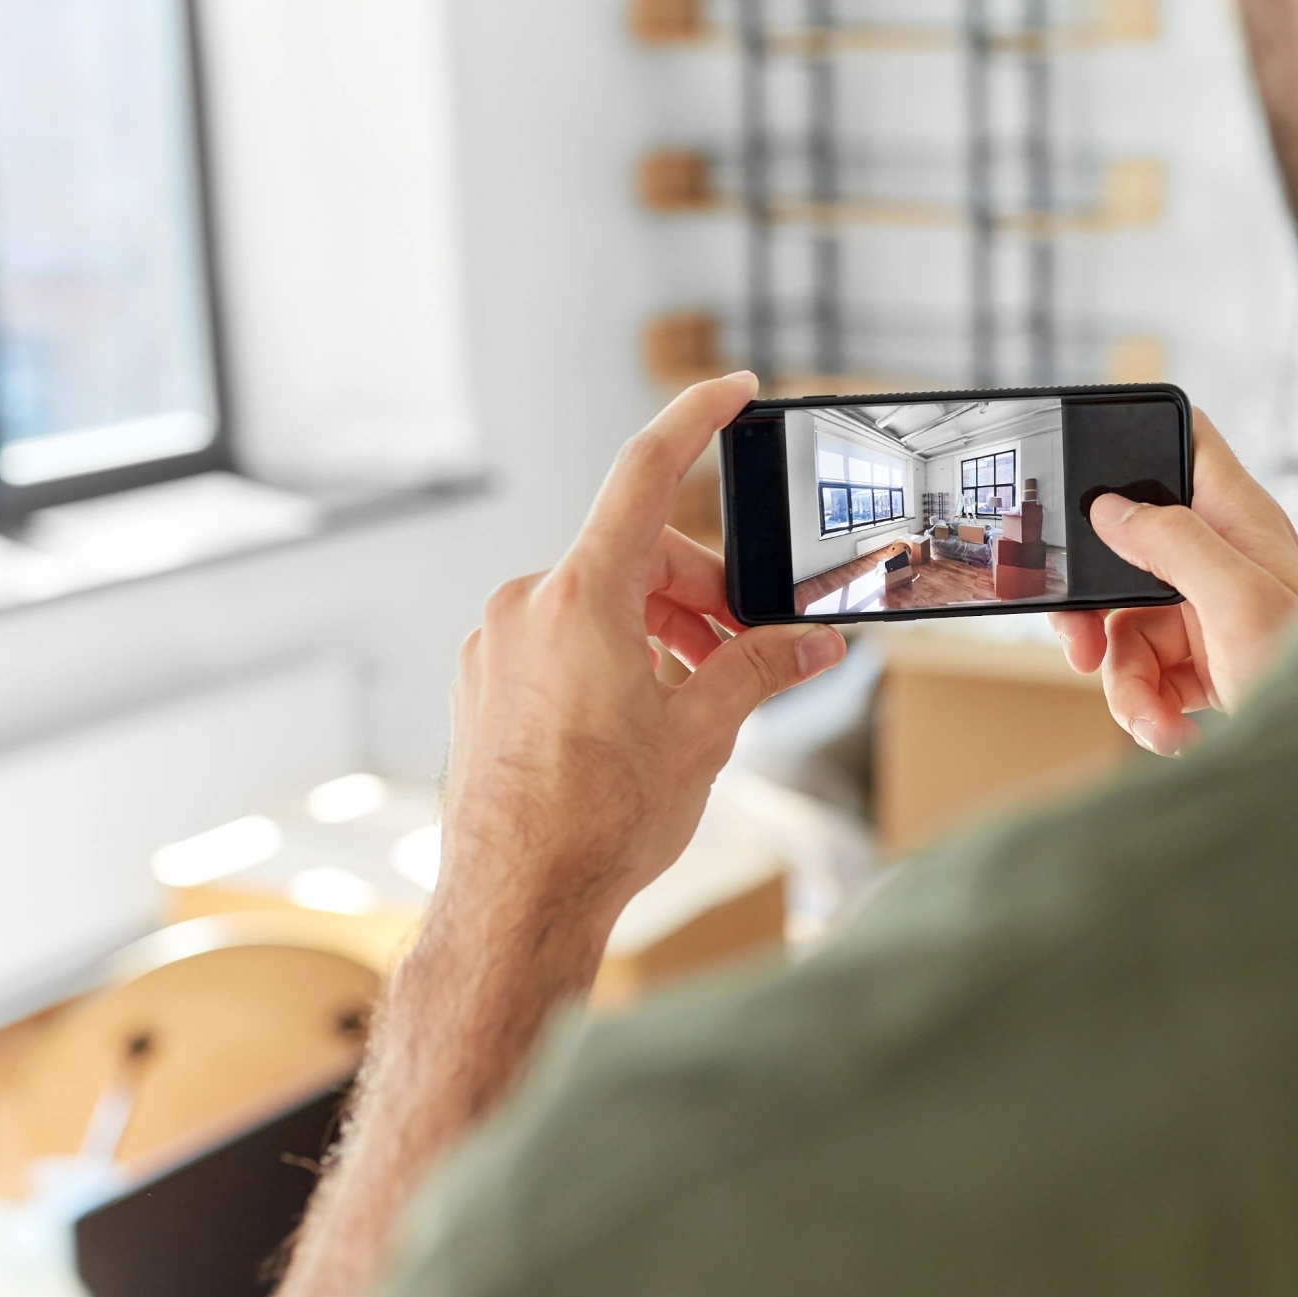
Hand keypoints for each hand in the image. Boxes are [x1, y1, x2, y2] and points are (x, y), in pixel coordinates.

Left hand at [438, 371, 844, 938]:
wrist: (516, 905)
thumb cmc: (600, 824)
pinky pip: (561, 643)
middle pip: (635, 559)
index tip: (731, 390)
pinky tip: (641, 721)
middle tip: (752, 647)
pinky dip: (613, 659)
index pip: (644, 473)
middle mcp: (526, 606)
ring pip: (599, 605)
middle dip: (703, 594)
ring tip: (700, 702)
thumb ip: (762, 668)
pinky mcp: (483, 685)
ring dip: (660, 634)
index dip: (694, 420)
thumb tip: (814, 645)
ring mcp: (497, 646)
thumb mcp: (705, 733)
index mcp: (581, 597)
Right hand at [1052, 413, 1297, 756]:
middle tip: (1083, 649)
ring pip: (1128, 628)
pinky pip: (1149, 674)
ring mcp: (1209, 609)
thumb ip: (1176, 543)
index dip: (1137, 438)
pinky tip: (1173, 734)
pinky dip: (1149, 709)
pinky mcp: (1206, 661)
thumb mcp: (1239, 601)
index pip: (1187, 441)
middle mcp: (1221, 556)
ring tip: (1156, 721)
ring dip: (1128, 685)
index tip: (1087, 473)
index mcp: (1238, 517)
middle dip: (1096, 611)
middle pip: (1127, 551)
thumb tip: (1111, 508)